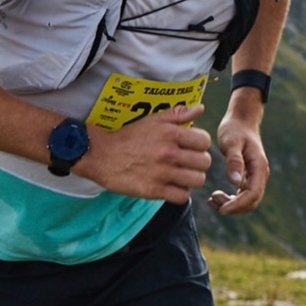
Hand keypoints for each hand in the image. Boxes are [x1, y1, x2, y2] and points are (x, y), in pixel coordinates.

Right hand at [77, 104, 212, 203]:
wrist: (101, 155)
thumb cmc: (129, 136)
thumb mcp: (152, 119)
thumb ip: (178, 114)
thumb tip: (200, 109)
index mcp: (170, 134)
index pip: (204, 141)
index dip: (201, 144)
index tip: (192, 147)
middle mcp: (169, 153)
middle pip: (204, 162)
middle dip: (198, 162)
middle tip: (188, 162)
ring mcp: (162, 173)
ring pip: (197, 180)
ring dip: (192, 178)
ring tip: (183, 175)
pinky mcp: (154, 191)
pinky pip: (182, 197)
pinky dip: (180, 193)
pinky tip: (173, 186)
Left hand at [211, 113, 270, 214]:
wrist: (240, 120)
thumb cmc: (235, 128)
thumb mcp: (232, 142)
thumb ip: (234, 161)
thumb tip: (235, 182)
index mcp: (259, 167)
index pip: (252, 194)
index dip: (238, 205)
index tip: (221, 209)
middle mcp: (260, 174)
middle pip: (252, 202)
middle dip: (233, 206)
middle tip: (212, 200)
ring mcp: (255, 176)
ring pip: (247, 201)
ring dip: (231, 204)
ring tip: (211, 199)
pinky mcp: (248, 177)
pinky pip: (242, 195)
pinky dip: (230, 200)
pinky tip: (214, 196)